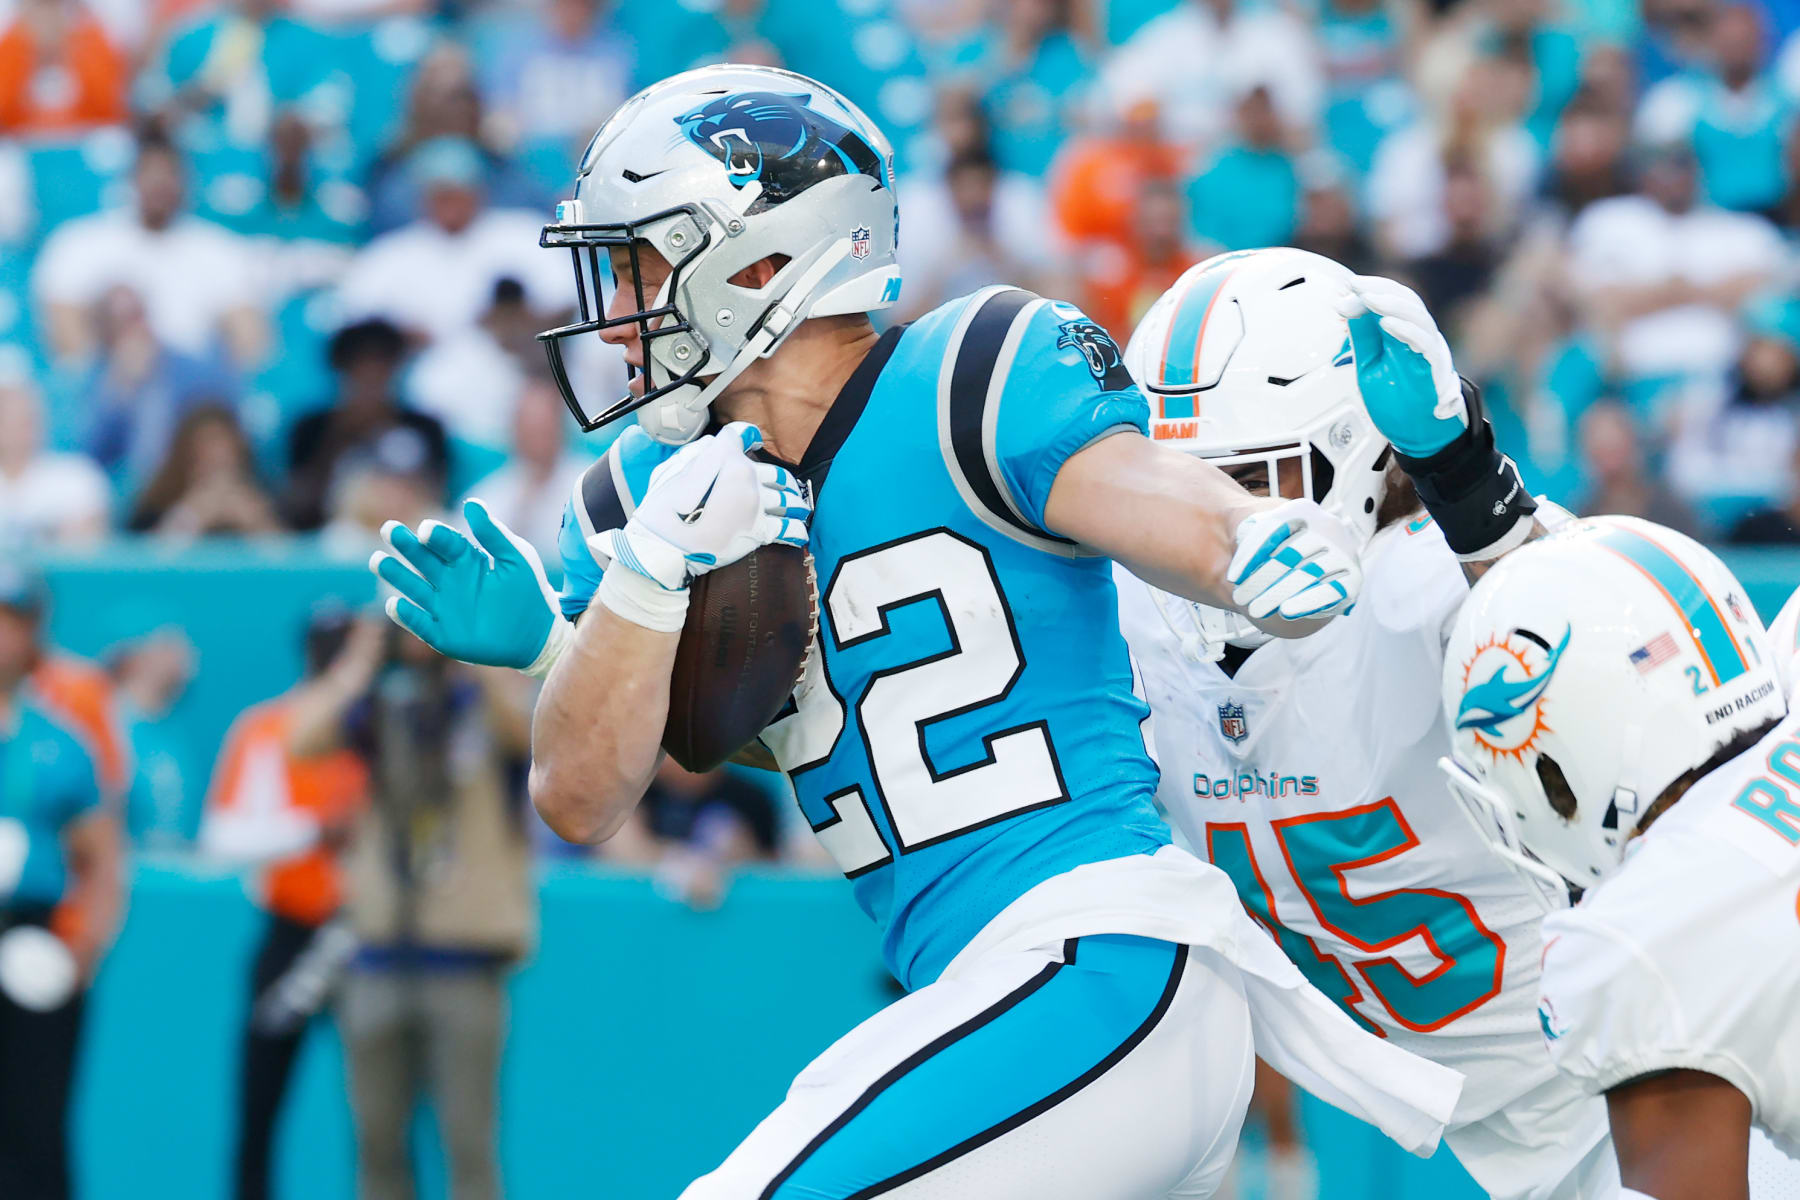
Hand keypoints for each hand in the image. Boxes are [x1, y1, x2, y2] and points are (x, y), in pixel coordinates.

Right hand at [370, 499, 560, 669]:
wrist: (538, 635)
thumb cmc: (529, 593)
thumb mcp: (516, 559)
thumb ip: (494, 534)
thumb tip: (472, 502)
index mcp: (467, 560)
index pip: (445, 542)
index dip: (435, 535)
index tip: (426, 530)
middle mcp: (450, 581)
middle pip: (422, 560)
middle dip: (405, 546)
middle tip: (389, 529)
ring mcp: (444, 608)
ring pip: (413, 588)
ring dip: (396, 575)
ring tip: (379, 560)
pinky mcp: (442, 634)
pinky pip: (419, 623)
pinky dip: (406, 615)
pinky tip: (394, 604)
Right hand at [599, 422, 808, 592]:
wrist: (666, 545)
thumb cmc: (663, 507)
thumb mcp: (673, 468)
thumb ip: (698, 452)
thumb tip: (716, 444)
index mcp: (725, 458)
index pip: (743, 436)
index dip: (749, 436)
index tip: (753, 440)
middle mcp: (747, 478)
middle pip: (776, 473)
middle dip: (781, 479)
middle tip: (784, 485)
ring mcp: (756, 506)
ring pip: (788, 500)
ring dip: (796, 503)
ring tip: (800, 507)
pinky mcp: (758, 532)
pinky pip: (788, 529)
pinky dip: (797, 530)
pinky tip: (801, 532)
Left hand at [1227, 499, 1362, 623]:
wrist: (1313, 559)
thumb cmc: (1278, 546)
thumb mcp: (1260, 533)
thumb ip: (1249, 535)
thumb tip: (1241, 554)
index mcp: (1302, 510)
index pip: (1273, 529)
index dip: (1251, 554)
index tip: (1232, 577)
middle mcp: (1328, 526)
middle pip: (1290, 554)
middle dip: (1261, 579)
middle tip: (1239, 598)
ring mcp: (1343, 551)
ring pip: (1307, 574)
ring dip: (1278, 593)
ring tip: (1254, 610)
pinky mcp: (1353, 577)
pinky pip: (1330, 591)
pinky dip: (1306, 602)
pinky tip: (1285, 612)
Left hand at [1333, 275, 1467, 457]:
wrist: (1417, 435)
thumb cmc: (1398, 401)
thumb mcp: (1370, 364)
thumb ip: (1363, 337)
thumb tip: (1347, 305)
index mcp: (1405, 334)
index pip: (1392, 299)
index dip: (1372, 288)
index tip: (1347, 286)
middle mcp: (1420, 337)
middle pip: (1406, 300)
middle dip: (1379, 289)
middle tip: (1354, 286)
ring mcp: (1429, 351)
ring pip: (1418, 316)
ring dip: (1391, 304)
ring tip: (1368, 299)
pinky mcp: (1434, 369)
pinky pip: (1424, 343)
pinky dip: (1406, 330)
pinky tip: (1387, 323)